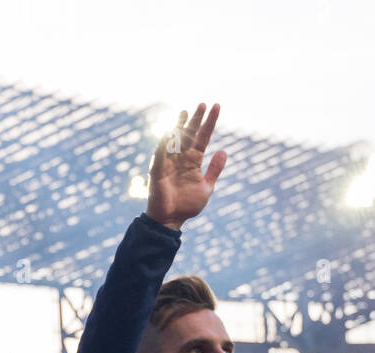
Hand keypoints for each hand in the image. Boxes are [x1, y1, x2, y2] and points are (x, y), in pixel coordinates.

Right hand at [145, 103, 226, 230]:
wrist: (171, 220)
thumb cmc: (187, 205)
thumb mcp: (207, 186)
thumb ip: (214, 169)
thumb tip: (223, 150)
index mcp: (193, 161)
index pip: (203, 137)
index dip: (209, 122)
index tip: (216, 106)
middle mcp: (181, 159)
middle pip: (189, 134)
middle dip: (195, 120)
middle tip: (202, 104)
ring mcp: (169, 164)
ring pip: (175, 141)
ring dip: (179, 126)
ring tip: (185, 112)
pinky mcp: (158, 172)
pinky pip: (160, 155)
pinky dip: (164, 144)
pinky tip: (168, 132)